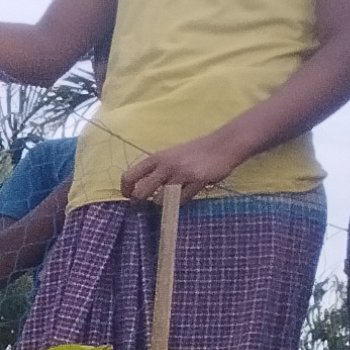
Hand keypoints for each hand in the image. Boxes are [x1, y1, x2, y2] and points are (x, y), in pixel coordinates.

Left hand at [118, 136, 245, 200]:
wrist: (223, 145)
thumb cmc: (194, 152)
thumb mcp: (170, 156)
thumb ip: (156, 169)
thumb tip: (139, 188)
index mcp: (156, 158)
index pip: (130, 175)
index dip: (126, 189)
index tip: (129, 196)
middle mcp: (166, 165)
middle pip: (141, 192)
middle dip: (141, 201)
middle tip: (145, 204)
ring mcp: (181, 173)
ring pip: (161, 200)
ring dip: (164, 202)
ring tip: (172, 196)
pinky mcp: (197, 181)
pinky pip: (183, 200)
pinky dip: (183, 200)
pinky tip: (189, 192)